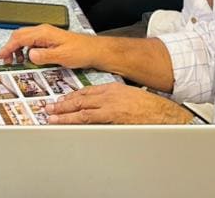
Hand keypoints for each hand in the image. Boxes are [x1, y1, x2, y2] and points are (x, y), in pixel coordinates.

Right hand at [0, 24, 100, 69]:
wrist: (94, 50)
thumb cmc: (81, 52)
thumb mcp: (62, 56)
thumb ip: (44, 56)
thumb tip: (29, 55)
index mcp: (44, 33)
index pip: (20, 38)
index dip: (8, 47)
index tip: (1, 56)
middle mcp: (43, 31)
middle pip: (20, 35)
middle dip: (10, 47)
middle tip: (5, 60)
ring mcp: (46, 35)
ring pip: (24, 39)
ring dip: (17, 49)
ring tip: (15, 62)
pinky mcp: (49, 40)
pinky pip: (31, 42)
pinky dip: (24, 50)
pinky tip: (27, 59)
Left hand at [46, 84, 193, 124]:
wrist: (165, 114)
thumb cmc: (151, 108)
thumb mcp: (130, 97)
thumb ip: (115, 100)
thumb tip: (103, 108)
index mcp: (113, 88)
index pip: (86, 91)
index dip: (71, 96)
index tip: (61, 100)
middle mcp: (109, 95)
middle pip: (80, 99)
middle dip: (63, 104)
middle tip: (49, 109)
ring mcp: (110, 106)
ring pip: (81, 109)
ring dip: (65, 114)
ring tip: (52, 118)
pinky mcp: (112, 118)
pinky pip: (90, 120)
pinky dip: (77, 122)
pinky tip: (68, 125)